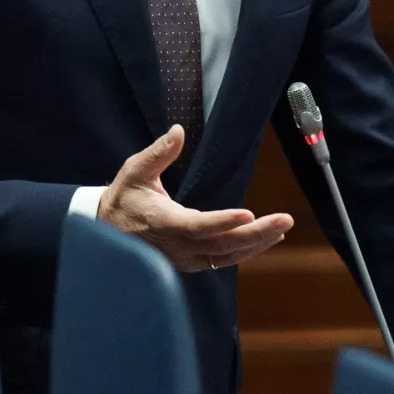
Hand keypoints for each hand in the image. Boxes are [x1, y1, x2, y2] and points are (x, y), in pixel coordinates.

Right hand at [98, 125, 293, 273]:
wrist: (108, 230)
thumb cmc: (124, 197)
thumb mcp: (134, 170)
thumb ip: (158, 152)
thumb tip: (178, 130)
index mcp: (162, 222)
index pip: (197, 226)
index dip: (222, 222)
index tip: (249, 214)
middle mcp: (176, 246)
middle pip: (222, 245)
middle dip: (256, 234)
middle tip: (285, 220)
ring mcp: (185, 259)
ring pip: (226, 256)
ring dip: (257, 243)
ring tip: (282, 227)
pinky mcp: (191, 262)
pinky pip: (223, 260)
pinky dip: (247, 250)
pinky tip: (267, 239)